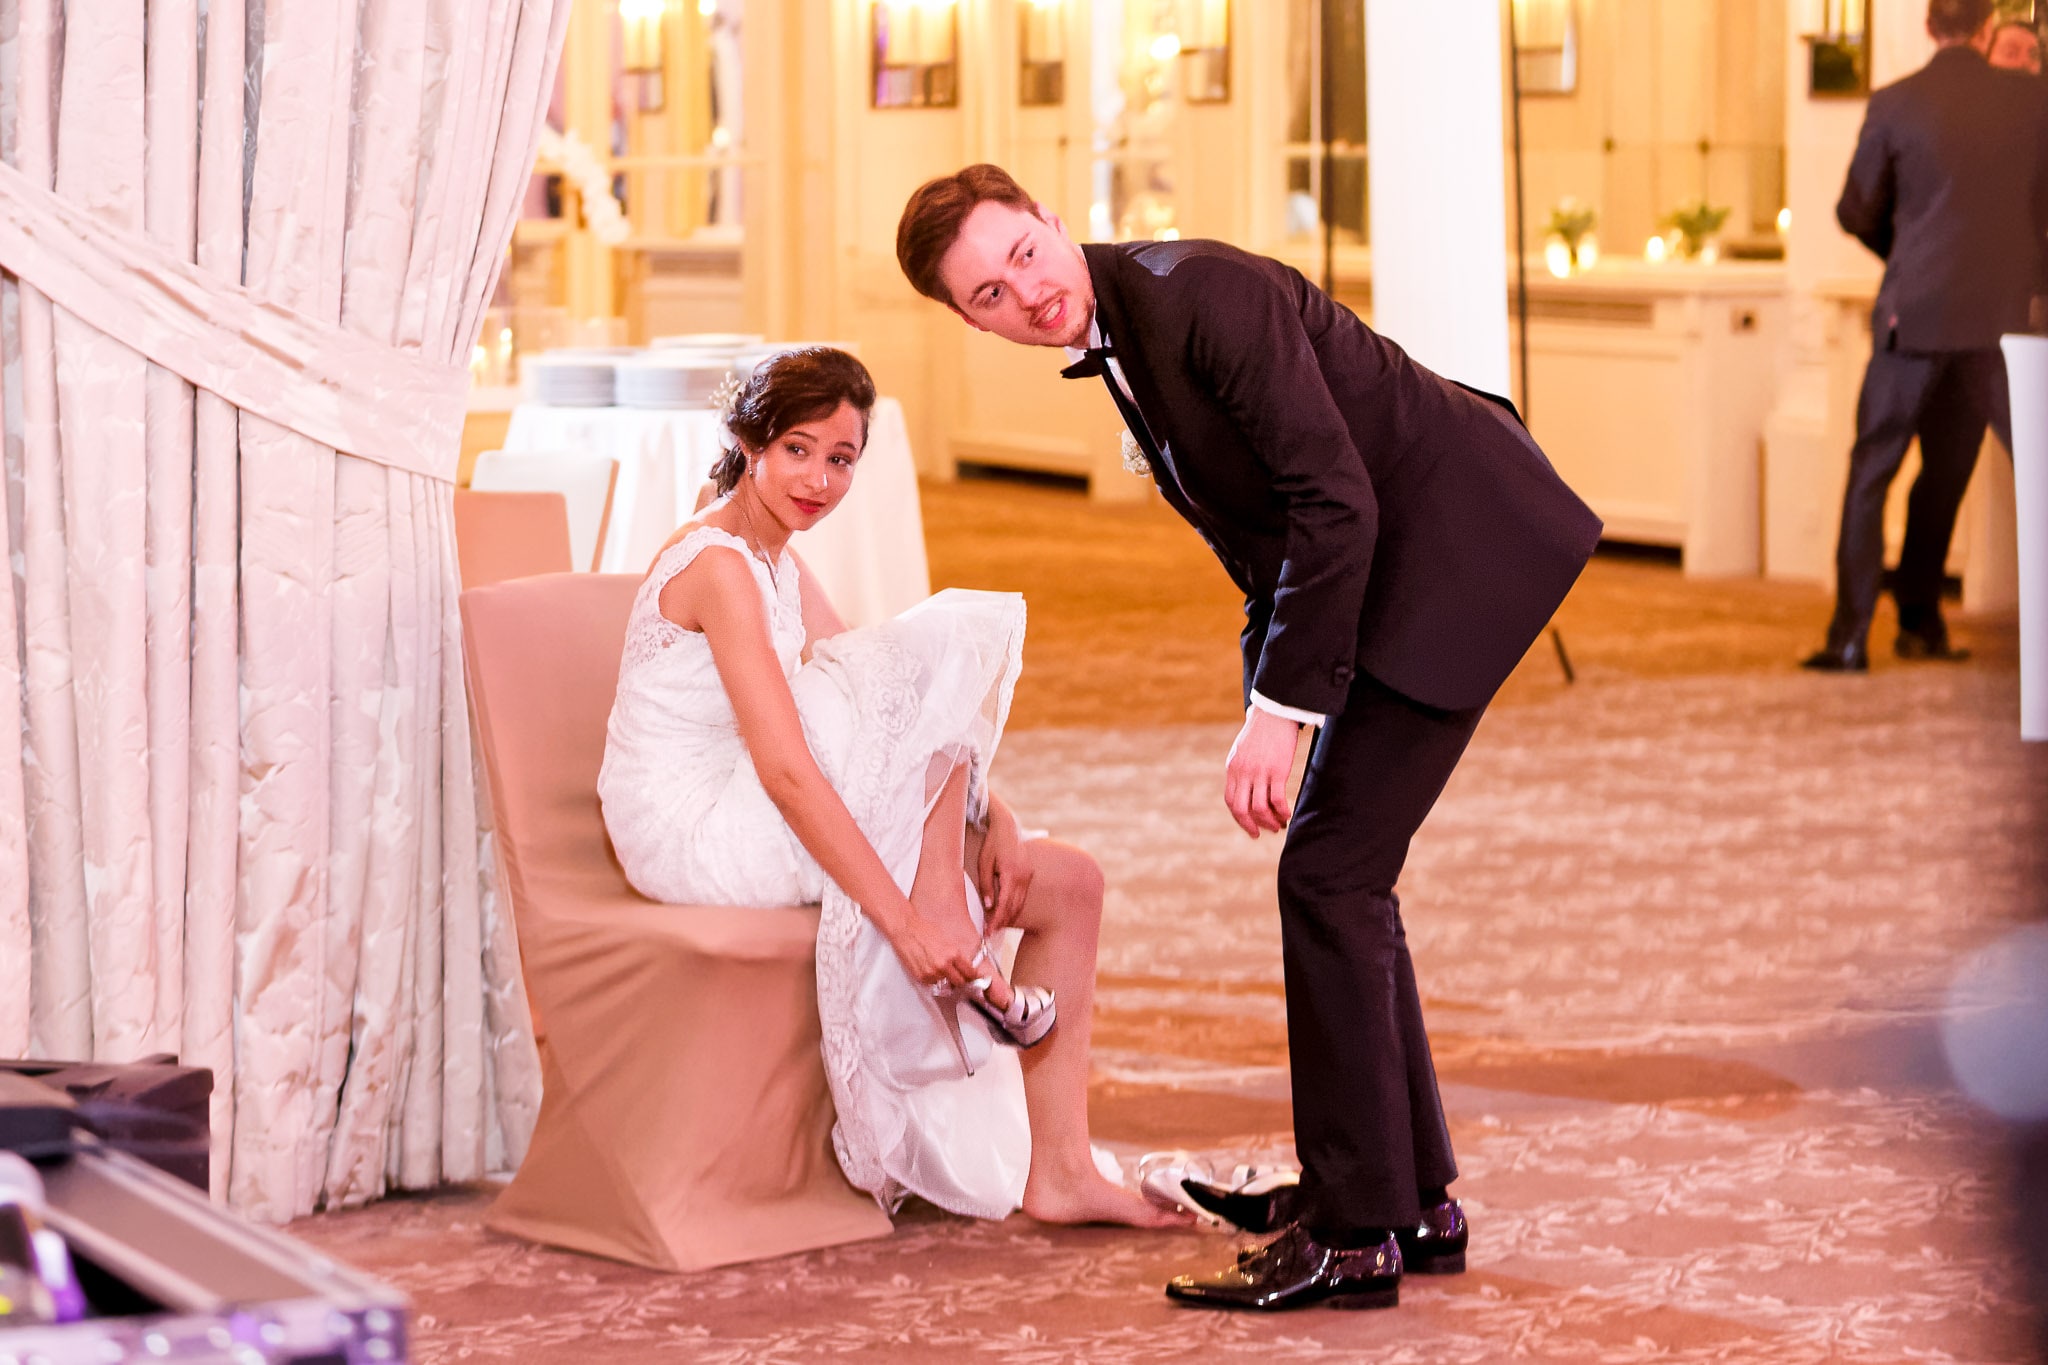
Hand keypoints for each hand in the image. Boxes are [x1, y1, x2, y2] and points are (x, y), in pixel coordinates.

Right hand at [886, 895, 990, 992]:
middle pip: (959, 982)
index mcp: (953, 954)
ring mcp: (932, 972)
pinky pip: (932, 984)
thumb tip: (962, 966)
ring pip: (945, 985)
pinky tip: (931, 969)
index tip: (973, 977)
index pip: (969, 973)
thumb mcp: (947, 940)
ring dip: (945, 980)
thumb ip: (955, 955)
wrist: (906, 929)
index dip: (972, 976)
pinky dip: (933, 979)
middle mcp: (943, 965)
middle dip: (961, 981)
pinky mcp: (921, 976)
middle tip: (959, 978)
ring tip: (940, 970)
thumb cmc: (924, 930)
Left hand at [976, 797, 1034, 933]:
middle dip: (1002, 922)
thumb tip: (989, 906)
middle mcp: (1023, 876)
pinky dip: (1014, 907)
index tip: (987, 931)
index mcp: (1011, 873)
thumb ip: (986, 886)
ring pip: (1019, 903)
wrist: (1007, 827)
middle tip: (989, 933)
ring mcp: (1028, 875)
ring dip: (1009, 916)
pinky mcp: (1028, 874)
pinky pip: (1022, 896)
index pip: (1004, 904)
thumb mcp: (984, 864)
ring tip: (996, 927)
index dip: (996, 920)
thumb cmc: (993, 844)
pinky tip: (1005, 913)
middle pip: (1013, 907)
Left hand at [1224, 706, 1302, 838]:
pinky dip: (1282, 811)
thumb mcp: (1242, 750)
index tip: (1250, 827)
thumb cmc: (1261, 731)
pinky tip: (1287, 814)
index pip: (1231, 801)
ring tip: (1279, 826)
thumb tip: (1245, 787)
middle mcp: (1243, 773)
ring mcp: (1260, 772)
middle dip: (1251, 825)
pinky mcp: (1278, 771)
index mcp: (1233, 769)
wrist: (1273, 712)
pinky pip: (1277, 799)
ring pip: (1260, 808)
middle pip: (1242, 809)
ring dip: (1269, 821)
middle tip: (1262, 833)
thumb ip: (1240, 769)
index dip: (1240, 818)